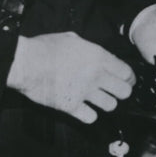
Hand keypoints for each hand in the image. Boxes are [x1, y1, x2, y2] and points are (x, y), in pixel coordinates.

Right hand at [7, 32, 134, 123]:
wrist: (26, 63)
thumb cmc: (45, 48)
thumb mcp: (72, 38)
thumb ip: (89, 48)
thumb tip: (95, 53)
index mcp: (98, 57)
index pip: (127, 73)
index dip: (129, 78)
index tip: (127, 81)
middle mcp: (96, 76)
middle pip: (124, 92)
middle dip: (122, 92)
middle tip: (115, 91)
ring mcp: (84, 92)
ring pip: (110, 106)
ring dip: (106, 103)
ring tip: (98, 100)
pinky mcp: (71, 106)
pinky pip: (91, 118)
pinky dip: (89, 115)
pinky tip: (85, 109)